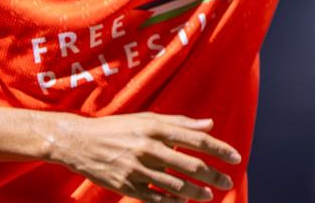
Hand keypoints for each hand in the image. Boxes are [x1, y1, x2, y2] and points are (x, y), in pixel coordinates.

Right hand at [47, 112, 238, 202]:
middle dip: (212, 175)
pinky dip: (170, 200)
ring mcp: (136, 168)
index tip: (236, 157)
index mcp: (156, 128)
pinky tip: (183, 201)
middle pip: (189, 165)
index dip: (219, 149)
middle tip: (227, 182)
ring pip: (174, 184)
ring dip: (195, 192)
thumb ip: (180, 123)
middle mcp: (148, 148)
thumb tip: (210, 124)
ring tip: (209, 195)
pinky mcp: (124, 184)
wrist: (79, 142)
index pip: (196, 139)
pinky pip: (153, 196)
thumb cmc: (119, 127)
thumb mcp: (149, 118)